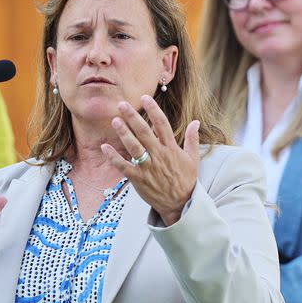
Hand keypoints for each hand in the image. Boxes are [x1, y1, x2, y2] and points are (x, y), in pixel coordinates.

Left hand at [101, 95, 199, 225]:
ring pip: (134, 147)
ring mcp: (148, 168)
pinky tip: (105, 147)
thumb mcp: (193, 159)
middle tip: (122, 104)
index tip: (145, 98)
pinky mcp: (139, 179)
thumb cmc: (185, 180)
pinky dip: (114, 157)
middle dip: (133, 117)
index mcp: (172, 149)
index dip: (153, 110)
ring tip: (115, 120)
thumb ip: (192, 139)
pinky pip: (124, 167)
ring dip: (123, 133)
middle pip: (145, 132)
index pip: (162, 124)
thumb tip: (196, 122)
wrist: (180, 204)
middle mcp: (159, 156)